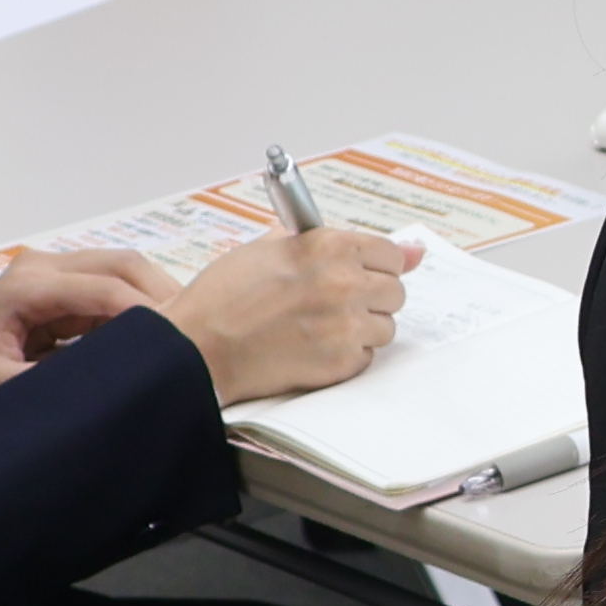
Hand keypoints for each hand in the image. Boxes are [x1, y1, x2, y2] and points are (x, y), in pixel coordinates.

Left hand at [0, 247, 175, 416]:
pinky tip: (154, 335)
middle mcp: (43, 267)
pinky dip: (136, 307)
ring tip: (181, 335)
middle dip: (162, 295)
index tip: (178, 345)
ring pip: (122, 271)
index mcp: (28, 285)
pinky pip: (109, 288)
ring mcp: (51, 274)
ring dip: (153, 298)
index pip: (106, 288)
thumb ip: (46, 385)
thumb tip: (104, 389)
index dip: (147, 314)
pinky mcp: (57, 290)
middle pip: (123, 264)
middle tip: (193, 334)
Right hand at [165, 226, 417, 406]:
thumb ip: (331, 243)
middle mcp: (346, 283)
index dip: (374, 266)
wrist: (197, 346)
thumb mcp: (270, 248)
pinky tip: (313, 348)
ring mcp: (347, 325)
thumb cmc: (225, 296)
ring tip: (318, 328)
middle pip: (394, 292)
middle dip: (369, 298)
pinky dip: (346, 355)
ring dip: (360, 329)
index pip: (391, 254)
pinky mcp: (342, 362)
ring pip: (385, 327)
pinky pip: (366, 356)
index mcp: (330, 247)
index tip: (360, 274)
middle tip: (332, 304)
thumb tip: (408, 249)